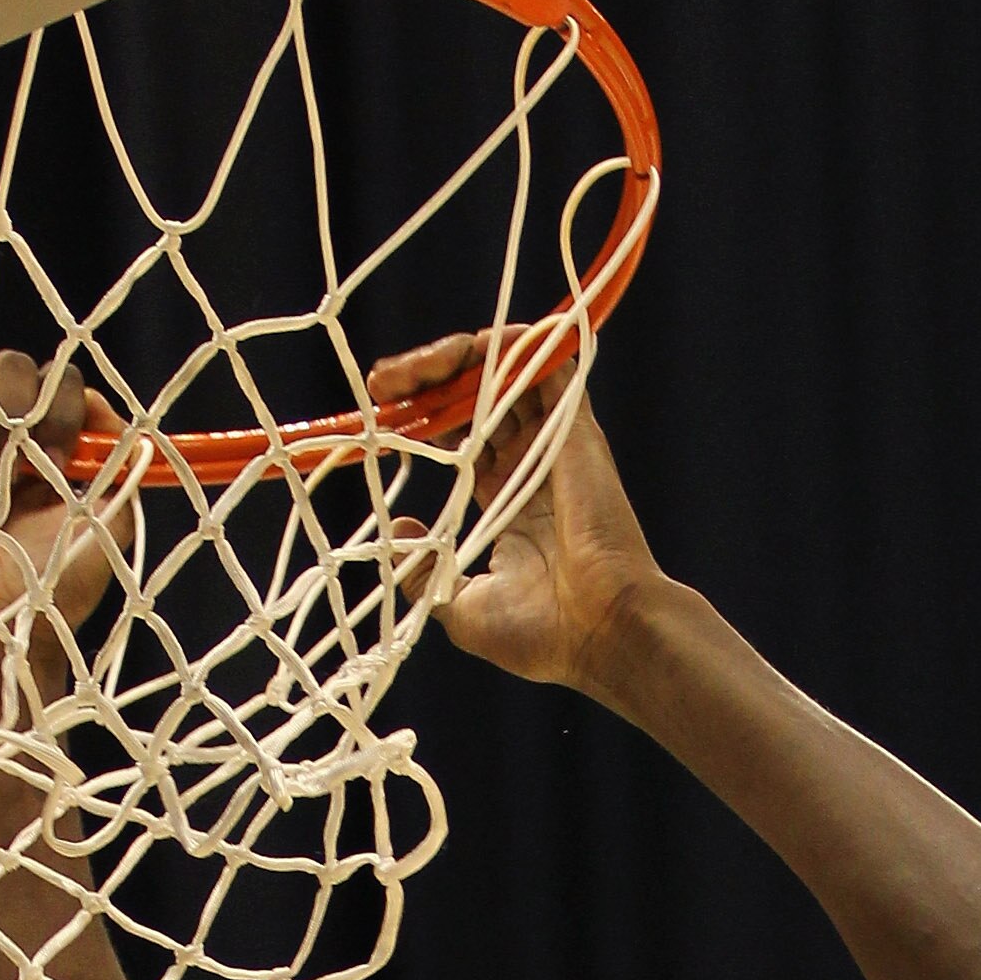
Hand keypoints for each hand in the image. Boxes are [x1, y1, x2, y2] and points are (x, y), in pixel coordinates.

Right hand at [0, 352, 130, 712]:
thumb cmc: (54, 585)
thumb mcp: (110, 521)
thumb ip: (117, 460)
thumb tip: (100, 402)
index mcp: (47, 451)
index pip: (58, 386)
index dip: (64, 405)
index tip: (62, 458)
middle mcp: (2, 439)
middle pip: (12, 369)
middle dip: (24, 402)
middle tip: (22, 462)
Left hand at [369, 331, 661, 691]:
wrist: (602, 632)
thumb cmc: (542, 635)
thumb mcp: (461, 609)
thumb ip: (424, 573)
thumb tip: (400, 533)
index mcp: (507, 501)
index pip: (459, 436)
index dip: (421, 416)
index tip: (378, 416)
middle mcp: (529, 464)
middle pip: (476, 394)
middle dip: (427, 376)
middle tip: (385, 384)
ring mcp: (554, 442)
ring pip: (504, 369)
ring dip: (453, 355)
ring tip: (408, 371)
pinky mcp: (574, 428)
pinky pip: (545, 363)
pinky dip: (509, 345)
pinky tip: (464, 350)